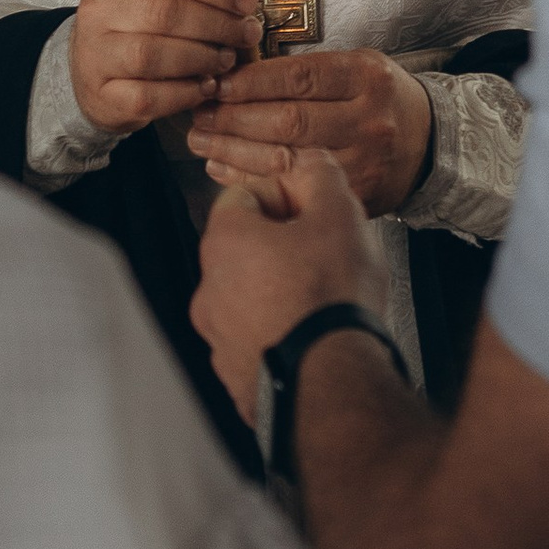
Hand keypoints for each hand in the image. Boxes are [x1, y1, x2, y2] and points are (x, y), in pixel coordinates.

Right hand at [69, 0, 261, 134]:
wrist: (92, 68)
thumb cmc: (134, 23)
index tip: (247, 0)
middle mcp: (98, 9)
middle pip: (164, 12)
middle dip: (216, 24)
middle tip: (246, 33)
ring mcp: (95, 54)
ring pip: (153, 55)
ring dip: (202, 58)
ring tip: (226, 59)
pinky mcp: (102, 95)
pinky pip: (149, 96)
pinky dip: (185, 93)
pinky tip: (205, 86)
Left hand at [189, 45, 436, 214]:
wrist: (428, 142)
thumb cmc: (377, 97)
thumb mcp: (355, 67)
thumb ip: (307, 71)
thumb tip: (236, 74)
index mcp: (366, 76)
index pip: (300, 76)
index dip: (252, 81)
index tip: (217, 82)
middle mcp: (368, 119)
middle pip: (290, 120)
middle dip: (235, 118)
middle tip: (199, 113)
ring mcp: (364, 162)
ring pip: (289, 159)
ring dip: (235, 150)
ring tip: (202, 140)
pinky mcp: (357, 196)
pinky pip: (295, 189)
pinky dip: (253, 179)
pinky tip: (224, 168)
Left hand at [192, 148, 384, 423]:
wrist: (334, 385)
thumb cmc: (331, 299)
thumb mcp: (338, 212)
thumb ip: (320, 174)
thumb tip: (311, 163)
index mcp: (224, 242)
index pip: (245, 194)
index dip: (285, 194)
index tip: (313, 210)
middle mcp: (209, 290)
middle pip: (246, 246)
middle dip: (284, 244)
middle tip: (324, 252)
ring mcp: (218, 339)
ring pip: (249, 296)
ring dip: (279, 290)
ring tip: (322, 298)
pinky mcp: (235, 377)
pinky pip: (256, 340)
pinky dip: (279, 333)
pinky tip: (313, 334)